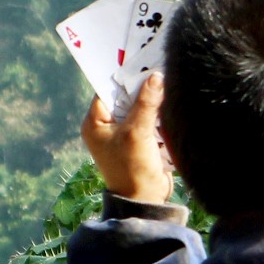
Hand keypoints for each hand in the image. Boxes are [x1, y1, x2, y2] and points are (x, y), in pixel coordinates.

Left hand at [81, 73, 173, 204]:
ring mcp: (122, 134)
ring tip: (166, 84)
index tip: (141, 62)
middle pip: (124, 97)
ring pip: (138, 108)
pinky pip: (147, 120)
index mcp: (95, 123)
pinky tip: (168, 104)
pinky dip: (156, 114)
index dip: (124, 77)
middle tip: (158, 70)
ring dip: (151, 101)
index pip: (107, 90)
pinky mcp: (139, 141)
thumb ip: (146, 103)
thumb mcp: (138, 132)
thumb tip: (156, 77)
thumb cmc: (132, 169)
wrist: (144, 200)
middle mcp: (105, 126)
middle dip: (141, 88)